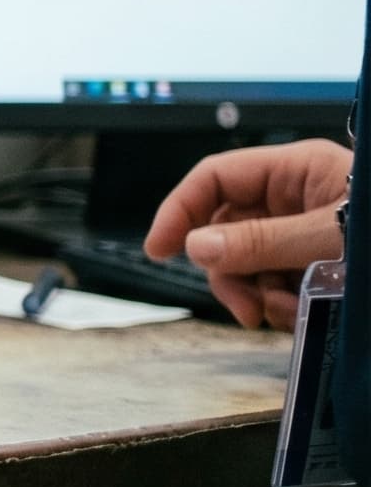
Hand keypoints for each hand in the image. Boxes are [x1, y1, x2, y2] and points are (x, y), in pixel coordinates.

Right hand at [144, 138, 350, 328]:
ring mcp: (303, 234)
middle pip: (226, 230)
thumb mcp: (328, 236)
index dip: (180, 209)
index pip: (216, 178)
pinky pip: (274, 285)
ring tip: (281, 314)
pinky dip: (279, 306)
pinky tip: (299, 315)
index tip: (158, 249)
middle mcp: (294, 200)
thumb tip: (196, 247)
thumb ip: (262, 241)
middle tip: (244, 307)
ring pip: (247, 265)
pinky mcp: (315, 266)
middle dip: (229, 272)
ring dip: (256, 295)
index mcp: (295, 172)